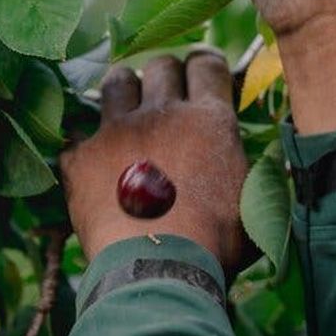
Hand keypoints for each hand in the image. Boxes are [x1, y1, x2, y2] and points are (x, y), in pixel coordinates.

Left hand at [60, 52, 247, 273]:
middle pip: (161, 66)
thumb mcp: (252, 204)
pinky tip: (92, 163)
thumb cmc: (215, 245)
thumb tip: (257, 165)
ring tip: (126, 111)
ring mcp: (117, 131)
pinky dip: (87, 146)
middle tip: (165, 96)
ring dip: (125, 92)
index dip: (203, 65)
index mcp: (209, 120)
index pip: (205, 64)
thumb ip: (252, 171)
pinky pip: (78, 135)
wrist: (157, 271)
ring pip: (118, 82)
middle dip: (165, 75)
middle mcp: (163, 114)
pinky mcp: (82, 157)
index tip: (199, 73)